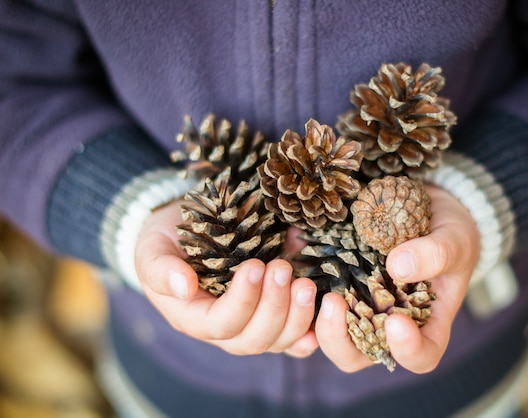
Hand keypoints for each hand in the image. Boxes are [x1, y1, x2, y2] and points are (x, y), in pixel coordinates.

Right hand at [134, 200, 318, 357]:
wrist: (184, 231)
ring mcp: (252, 324)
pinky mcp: (273, 314)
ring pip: (278, 341)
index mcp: (193, 317)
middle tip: (283, 269)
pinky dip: (310, 331)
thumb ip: (159, 269)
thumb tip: (183, 287)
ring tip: (305, 284)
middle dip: (273, 307)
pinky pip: (294, 338)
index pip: (220, 324)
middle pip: (253, 339)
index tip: (253, 265)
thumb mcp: (152, 248)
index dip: (241, 301)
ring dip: (296, 316)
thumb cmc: (167, 239)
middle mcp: (225, 329)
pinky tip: (323, 317)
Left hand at [314, 185, 479, 372]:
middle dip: (341, 340)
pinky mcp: (338, 286)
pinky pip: (314, 300)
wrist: (427, 209)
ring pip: (330, 334)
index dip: (407, 350)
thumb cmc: (449, 234)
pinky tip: (295, 266)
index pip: (420, 356)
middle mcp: (387, 327)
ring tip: (310, 288)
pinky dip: (301, 291)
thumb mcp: (453, 239)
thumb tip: (398, 267)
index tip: (398, 324)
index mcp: (426, 326)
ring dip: (316, 320)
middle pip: (359, 356)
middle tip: (335, 304)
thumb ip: (435, 254)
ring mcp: (359, 308)